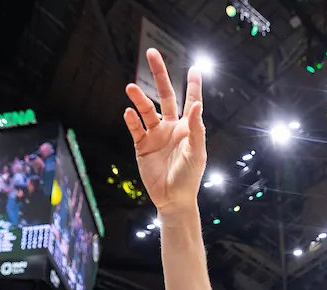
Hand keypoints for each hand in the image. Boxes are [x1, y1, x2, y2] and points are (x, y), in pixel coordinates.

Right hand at [124, 49, 205, 217]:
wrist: (172, 199)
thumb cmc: (189, 177)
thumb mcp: (197, 153)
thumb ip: (196, 129)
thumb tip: (197, 105)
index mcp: (187, 127)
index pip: (191, 100)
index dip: (193, 84)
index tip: (195, 67)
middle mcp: (171, 126)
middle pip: (165, 95)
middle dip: (159, 75)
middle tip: (152, 54)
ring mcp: (156, 135)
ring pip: (146, 110)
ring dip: (139, 98)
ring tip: (130, 88)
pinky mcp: (142, 145)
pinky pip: (135, 128)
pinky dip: (131, 120)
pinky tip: (129, 113)